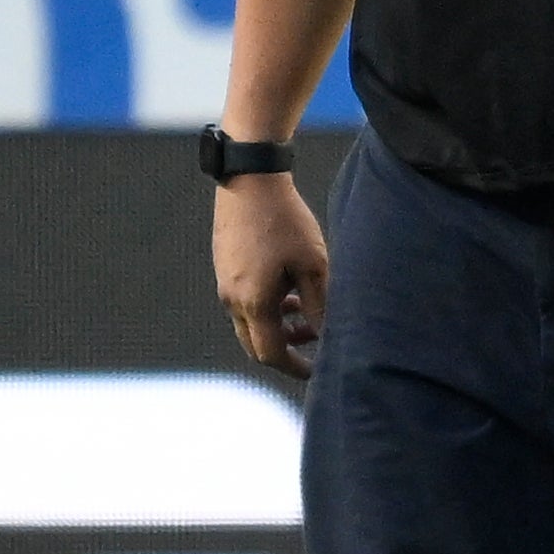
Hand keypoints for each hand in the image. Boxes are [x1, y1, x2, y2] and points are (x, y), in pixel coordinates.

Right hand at [213, 173, 330, 378]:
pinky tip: (290, 291)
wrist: (250, 181)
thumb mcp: (314, 265)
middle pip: (256, 345)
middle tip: (315, 345)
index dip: (295, 368)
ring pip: (251, 323)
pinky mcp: (225, 269)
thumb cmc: (286, 221)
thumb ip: (320, 305)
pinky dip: (268, 308)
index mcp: (253, 303)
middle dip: (287, 351)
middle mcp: (232, 299)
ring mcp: (224, 284)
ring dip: (279, 326)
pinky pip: (245, 302)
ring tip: (308, 312)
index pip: (271, 354)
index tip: (318, 372)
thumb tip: (329, 337)